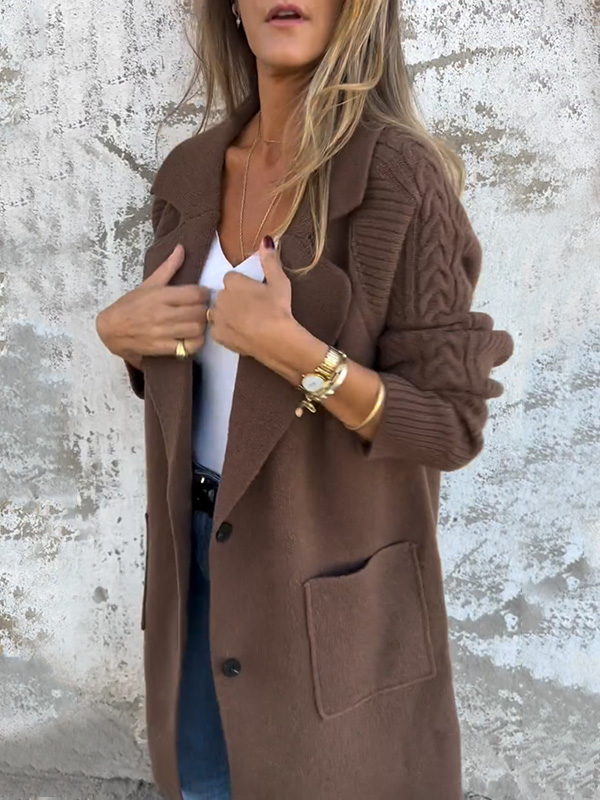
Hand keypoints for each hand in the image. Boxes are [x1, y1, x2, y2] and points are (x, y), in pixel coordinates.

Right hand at [96, 244, 208, 363]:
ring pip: (197, 329)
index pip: (195, 293)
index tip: (202, 294)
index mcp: (161, 295)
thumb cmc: (130, 305)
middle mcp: (163, 313)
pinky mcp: (163, 348)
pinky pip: (190, 346)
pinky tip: (192, 337)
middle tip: (202, 309)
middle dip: (205, 309)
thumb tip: (182, 248)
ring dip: (202, 325)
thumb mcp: (148, 284)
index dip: (204, 293)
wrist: (111, 330)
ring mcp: (163, 332)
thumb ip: (168, 267)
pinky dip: (196, 342)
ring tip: (198, 322)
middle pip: (199, 312)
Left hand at [210, 237, 295, 362]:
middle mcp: (221, 298)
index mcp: (233, 283)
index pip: (231, 278)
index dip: (241, 285)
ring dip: (226, 314)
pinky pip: (217, 330)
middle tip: (251, 308)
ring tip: (244, 321)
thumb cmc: (278, 309)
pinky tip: (239, 333)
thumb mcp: (279, 282)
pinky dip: (226, 331)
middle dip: (233, 300)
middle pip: (223, 295)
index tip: (252, 293)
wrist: (276, 340)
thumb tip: (266, 240)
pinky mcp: (219, 336)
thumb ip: (270, 261)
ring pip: (217, 312)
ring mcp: (218, 318)